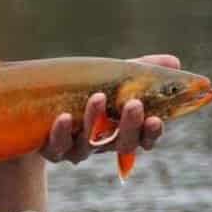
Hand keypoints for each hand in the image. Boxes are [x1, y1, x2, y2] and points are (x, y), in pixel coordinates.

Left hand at [40, 54, 178, 165]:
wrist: (37, 108)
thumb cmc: (84, 90)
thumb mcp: (112, 76)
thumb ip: (142, 69)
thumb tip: (173, 62)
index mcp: (121, 130)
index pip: (143, 139)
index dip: (151, 133)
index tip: (156, 119)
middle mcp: (102, 144)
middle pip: (122, 143)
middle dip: (130, 125)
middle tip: (134, 104)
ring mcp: (77, 149)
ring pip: (89, 144)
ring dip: (95, 120)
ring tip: (98, 97)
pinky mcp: (52, 149)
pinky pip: (58, 146)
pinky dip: (62, 132)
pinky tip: (65, 116)